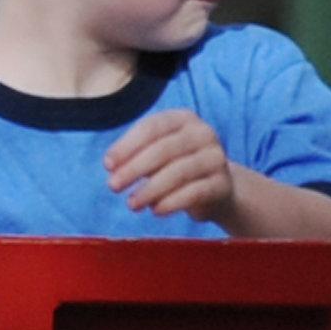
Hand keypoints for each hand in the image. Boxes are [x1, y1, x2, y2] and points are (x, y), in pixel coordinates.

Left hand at [104, 109, 238, 226]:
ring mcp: (216, 158)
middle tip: (113, 186)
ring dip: (150, 190)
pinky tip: (155, 210)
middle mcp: (203, 133)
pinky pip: (194, 193)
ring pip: (178, 172)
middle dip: (134, 168)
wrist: (218, 189)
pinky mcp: (223, 184)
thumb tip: (113, 167)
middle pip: (164, 149)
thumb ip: (136, 155)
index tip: (107, 165)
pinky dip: (171, 202)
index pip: (151, 127)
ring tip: (132, 204)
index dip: (127, 146)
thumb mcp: (157, 154)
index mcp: (183, 118)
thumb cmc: (177, 167)